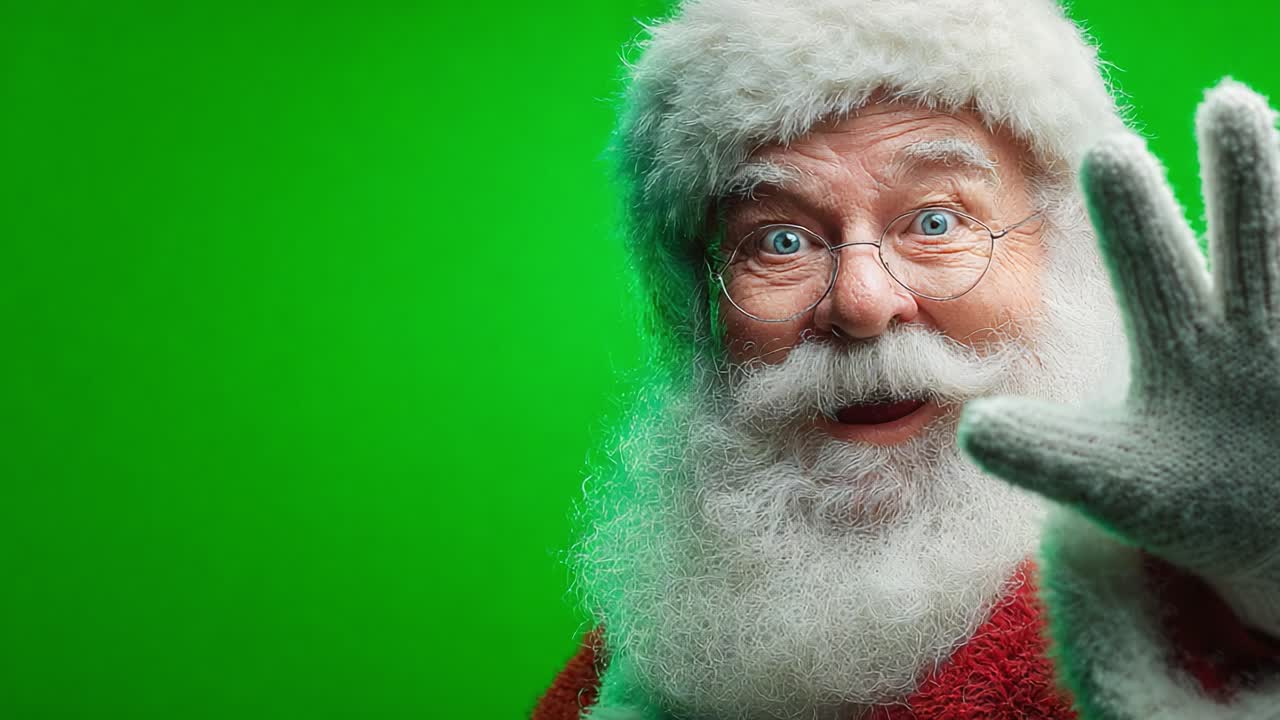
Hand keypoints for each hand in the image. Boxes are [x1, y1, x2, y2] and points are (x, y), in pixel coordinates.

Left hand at [957, 80, 1279, 633]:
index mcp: (1178, 338)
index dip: (1136, 217)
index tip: (1111, 148)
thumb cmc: (1187, 497)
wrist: (1271, 528)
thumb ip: (1050, 452)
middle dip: (1240, 180)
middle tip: (1225, 103)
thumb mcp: (1114, 478)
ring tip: (1265, 116)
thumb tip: (975, 429)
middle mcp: (1247, 325)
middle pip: (1245, 242)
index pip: (1153, 266)